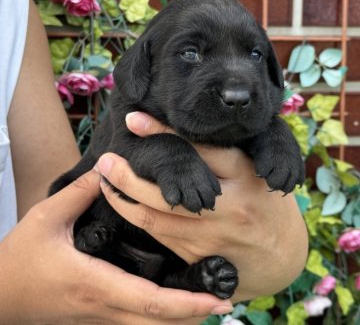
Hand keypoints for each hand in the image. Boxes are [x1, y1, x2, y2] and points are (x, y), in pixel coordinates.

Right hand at [0, 170, 232, 324]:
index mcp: (95, 282)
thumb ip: (80, 192)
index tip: (215, 299)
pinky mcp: (95, 316)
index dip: (185, 304)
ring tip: (208, 305)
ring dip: (180, 320)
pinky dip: (160, 318)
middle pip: (157, 322)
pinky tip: (174, 307)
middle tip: (225, 303)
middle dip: (193, 316)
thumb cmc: (20, 257)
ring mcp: (100, 316)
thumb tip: (108, 170)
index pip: (149, 301)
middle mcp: (103, 305)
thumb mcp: (47, 218)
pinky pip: (136, 323)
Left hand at [97, 111, 307, 301]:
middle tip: (106, 160)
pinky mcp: (200, 257)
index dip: (162, 132)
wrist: (282, 257)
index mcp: (246, 176)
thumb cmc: (267, 205)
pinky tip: (123, 204)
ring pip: (155, 217)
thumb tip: (182, 134)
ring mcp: (212, 235)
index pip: (200, 149)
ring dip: (123, 199)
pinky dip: (137, 218)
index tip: (134, 119)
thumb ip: (227, 156)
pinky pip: (159, 235)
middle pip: (167, 191)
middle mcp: (229, 207)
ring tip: (104, 180)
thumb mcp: (259, 172)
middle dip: (127, 176)